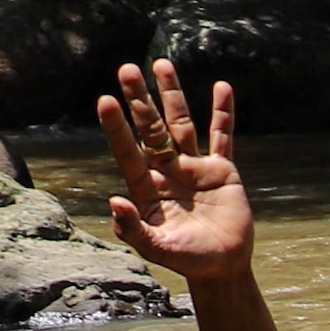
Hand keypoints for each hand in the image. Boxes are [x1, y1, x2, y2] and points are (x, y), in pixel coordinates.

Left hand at [96, 61, 252, 280]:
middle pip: (151, 128)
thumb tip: (115, 200)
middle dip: (140, 100)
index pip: (128, 150)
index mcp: (146, 187)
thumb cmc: (187, 260)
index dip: (117, 127)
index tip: (106, 100)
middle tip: (126, 69)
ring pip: (182, 123)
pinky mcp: (222, 170)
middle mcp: (167, 170)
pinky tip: (222, 88)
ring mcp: (194, 167)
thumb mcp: (157, 249)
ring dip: (173, 95)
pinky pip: (222, 136)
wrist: (222, 267)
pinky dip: (223, 113)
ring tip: (162, 64)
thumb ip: (133, 229)